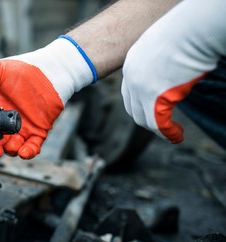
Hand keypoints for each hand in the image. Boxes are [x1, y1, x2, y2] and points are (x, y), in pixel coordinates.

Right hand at [0, 37, 94, 158]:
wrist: (49, 71)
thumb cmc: (25, 68)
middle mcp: (8, 121)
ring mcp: (23, 127)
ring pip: (13, 148)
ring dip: (9, 151)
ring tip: (10, 144)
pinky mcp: (38, 131)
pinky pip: (32, 147)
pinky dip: (27, 153)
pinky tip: (23, 151)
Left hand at [121, 0, 225, 142]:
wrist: (190, 29)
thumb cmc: (183, 32)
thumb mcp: (160, 48)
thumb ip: (156, 65)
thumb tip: (166, 77)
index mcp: (130, 65)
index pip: (128, 93)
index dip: (139, 105)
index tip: (151, 111)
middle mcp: (131, 79)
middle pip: (133, 108)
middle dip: (146, 119)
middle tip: (161, 126)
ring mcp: (141, 89)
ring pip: (143, 118)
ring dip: (157, 130)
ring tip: (172, 133)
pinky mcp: (155, 98)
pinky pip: (157, 123)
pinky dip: (167, 133)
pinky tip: (177, 135)